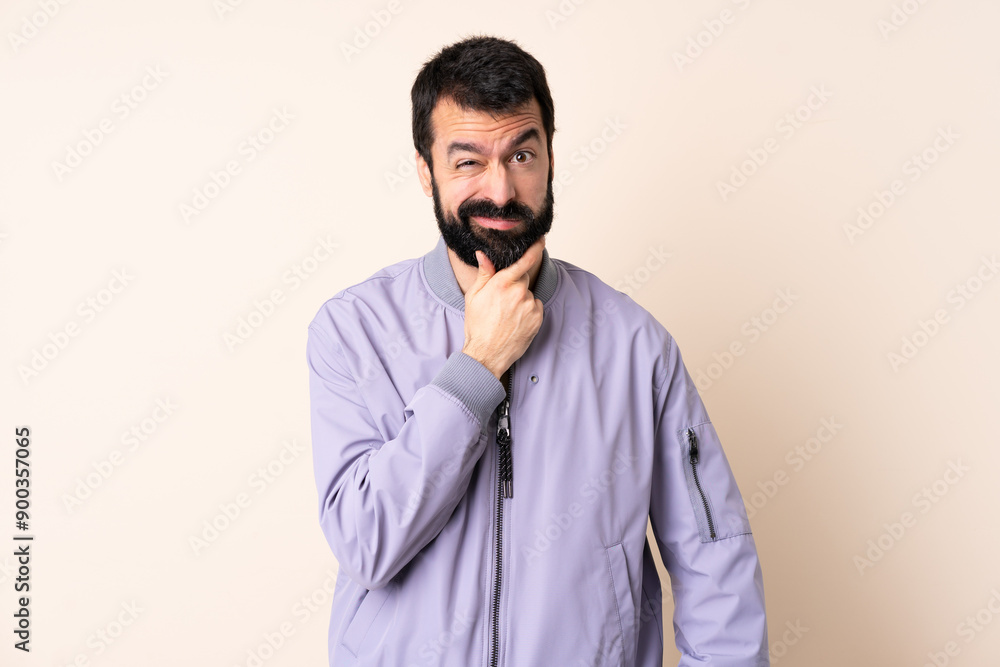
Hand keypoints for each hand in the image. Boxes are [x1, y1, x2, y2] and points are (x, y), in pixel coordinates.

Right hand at [461, 237, 545, 379]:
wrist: (486, 354)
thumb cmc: (477, 326)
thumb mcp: (474, 297)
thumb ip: (484, 274)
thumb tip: (484, 255)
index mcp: (502, 283)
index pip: (524, 260)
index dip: (535, 248)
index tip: (541, 239)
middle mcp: (519, 293)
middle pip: (523, 278)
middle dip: (515, 284)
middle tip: (501, 300)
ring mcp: (530, 306)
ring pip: (528, 294)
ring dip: (520, 300)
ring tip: (506, 315)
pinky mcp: (537, 318)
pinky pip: (534, 307)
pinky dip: (527, 311)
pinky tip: (515, 321)